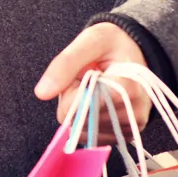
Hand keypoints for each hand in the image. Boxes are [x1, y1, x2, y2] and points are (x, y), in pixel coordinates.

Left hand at [35, 23, 151, 143]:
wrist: (137, 53)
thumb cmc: (113, 44)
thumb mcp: (90, 40)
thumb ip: (64, 64)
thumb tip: (41, 93)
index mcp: (127, 89)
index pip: (81, 107)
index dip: (70, 89)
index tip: (83, 72)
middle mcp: (133, 114)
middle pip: (79, 121)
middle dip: (74, 99)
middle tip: (89, 78)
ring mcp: (130, 128)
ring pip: (82, 130)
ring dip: (81, 109)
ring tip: (96, 88)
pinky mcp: (125, 135)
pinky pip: (91, 136)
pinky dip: (88, 120)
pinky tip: (98, 101)